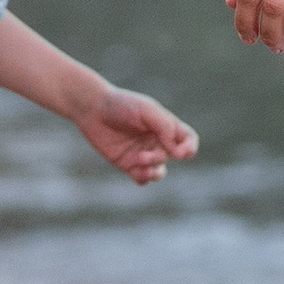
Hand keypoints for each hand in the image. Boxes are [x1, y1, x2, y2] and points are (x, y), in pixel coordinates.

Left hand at [73, 82, 197, 185]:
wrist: (93, 109)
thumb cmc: (122, 105)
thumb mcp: (147, 110)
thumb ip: (165, 127)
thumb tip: (178, 151)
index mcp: (165, 126)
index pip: (188, 140)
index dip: (189, 149)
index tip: (179, 153)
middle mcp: (156, 141)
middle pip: (172, 157)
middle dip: (158, 158)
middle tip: (142, 155)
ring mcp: (143, 153)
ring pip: (159, 171)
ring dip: (154, 173)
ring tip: (140, 166)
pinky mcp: (127, 164)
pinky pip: (142, 178)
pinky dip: (144, 179)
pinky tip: (137, 174)